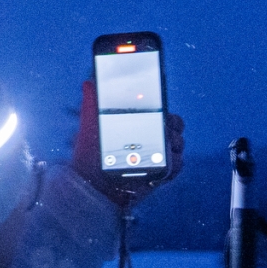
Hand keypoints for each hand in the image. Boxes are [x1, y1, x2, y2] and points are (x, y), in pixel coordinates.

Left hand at [71, 78, 184, 205]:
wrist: (92, 183)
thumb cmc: (90, 155)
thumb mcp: (90, 125)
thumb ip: (91, 103)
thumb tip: (87, 83)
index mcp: (138, 124)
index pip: (160, 112)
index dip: (165, 109)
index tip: (162, 108)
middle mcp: (151, 139)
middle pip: (175, 126)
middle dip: (175, 124)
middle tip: (166, 127)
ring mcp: (158, 156)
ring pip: (178, 144)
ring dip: (175, 142)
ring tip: (165, 144)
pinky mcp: (161, 173)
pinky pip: (177, 165)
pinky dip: (175, 162)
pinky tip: (166, 161)